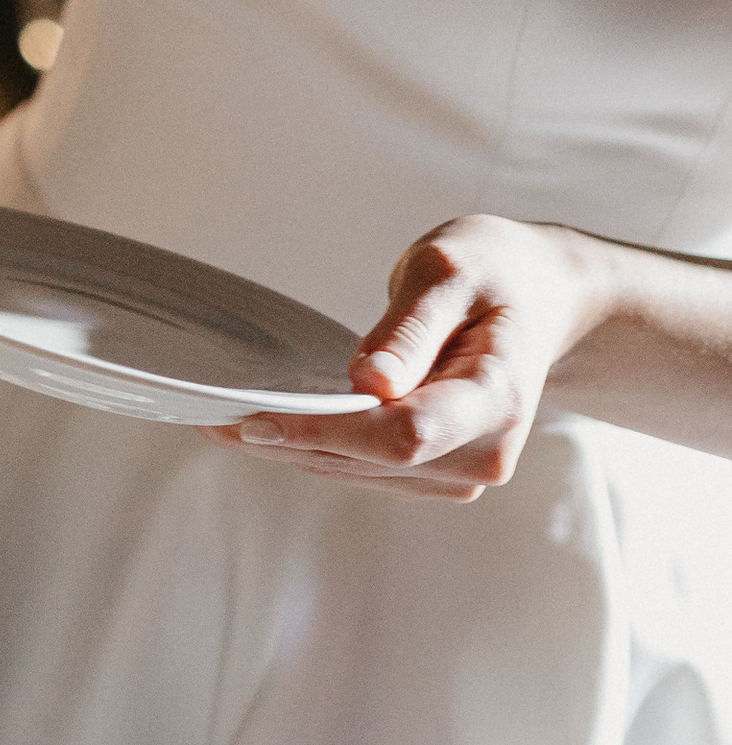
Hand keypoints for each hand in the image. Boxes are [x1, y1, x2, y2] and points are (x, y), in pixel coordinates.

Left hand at [221, 213, 606, 498]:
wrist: (537, 298)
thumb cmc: (494, 272)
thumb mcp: (450, 271)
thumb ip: (410, 328)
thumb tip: (370, 383)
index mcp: (499, 399)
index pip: (403, 434)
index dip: (325, 433)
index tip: (255, 420)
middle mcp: (486, 452)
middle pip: (373, 461)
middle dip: (291, 441)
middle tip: (208, 418)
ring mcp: (462, 471)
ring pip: (361, 472)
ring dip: (293, 451)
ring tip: (220, 422)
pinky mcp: (438, 473)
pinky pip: (365, 469)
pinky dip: (316, 450)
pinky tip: (269, 428)